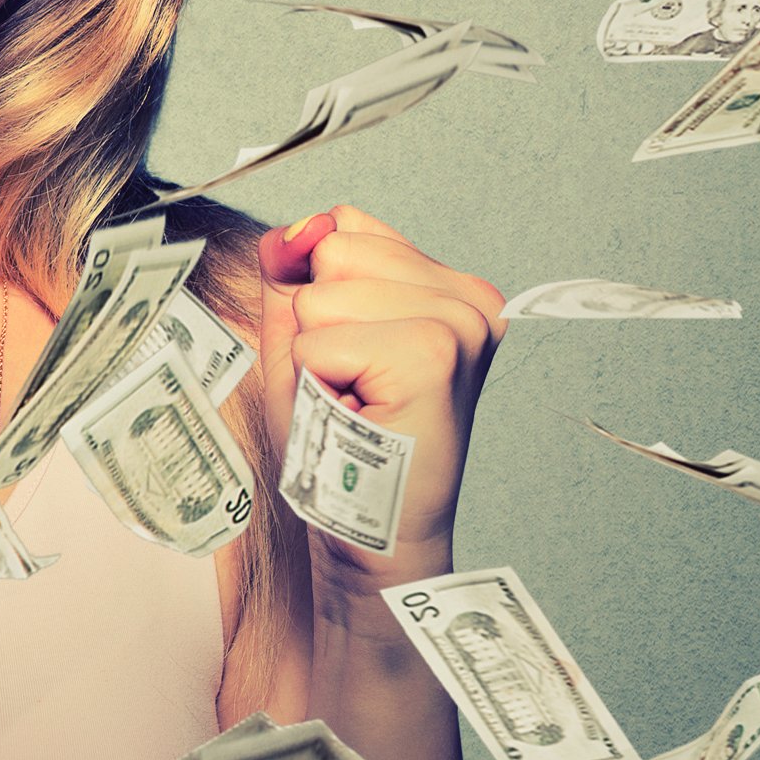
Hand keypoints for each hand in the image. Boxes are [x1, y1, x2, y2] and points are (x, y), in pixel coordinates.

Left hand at [252, 203, 505, 595]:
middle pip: (333, 251)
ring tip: (357, 402)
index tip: (353, 358)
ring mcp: (459, 322)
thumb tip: (290, 230)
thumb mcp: (307, 342)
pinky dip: (318, 382)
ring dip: (318, 357)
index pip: (345, 225)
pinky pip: (320, 338)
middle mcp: (468, 296)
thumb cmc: (343, 446)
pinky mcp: (435, 354)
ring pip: (322, 295)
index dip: (319, 293)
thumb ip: (294, 277)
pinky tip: (360, 415)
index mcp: (449, 286)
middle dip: (319, 323)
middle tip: (353, 387)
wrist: (374, 535)